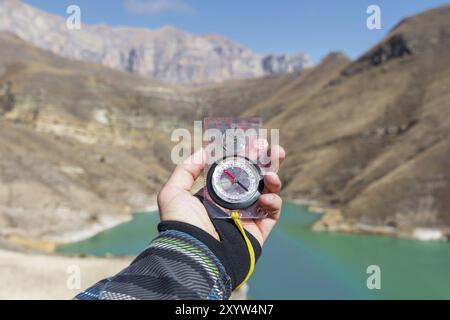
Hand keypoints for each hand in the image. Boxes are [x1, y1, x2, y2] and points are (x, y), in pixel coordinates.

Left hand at [157, 145, 284, 245]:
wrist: (194, 254)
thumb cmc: (181, 224)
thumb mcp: (173, 192)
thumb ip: (186, 168)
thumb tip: (205, 150)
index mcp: (215, 194)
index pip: (234, 169)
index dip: (245, 155)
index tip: (253, 141)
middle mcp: (232, 203)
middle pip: (255, 177)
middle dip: (266, 161)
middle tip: (274, 149)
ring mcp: (247, 216)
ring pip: (267, 192)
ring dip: (273, 178)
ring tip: (272, 173)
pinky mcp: (258, 231)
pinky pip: (272, 213)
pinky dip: (274, 202)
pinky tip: (266, 197)